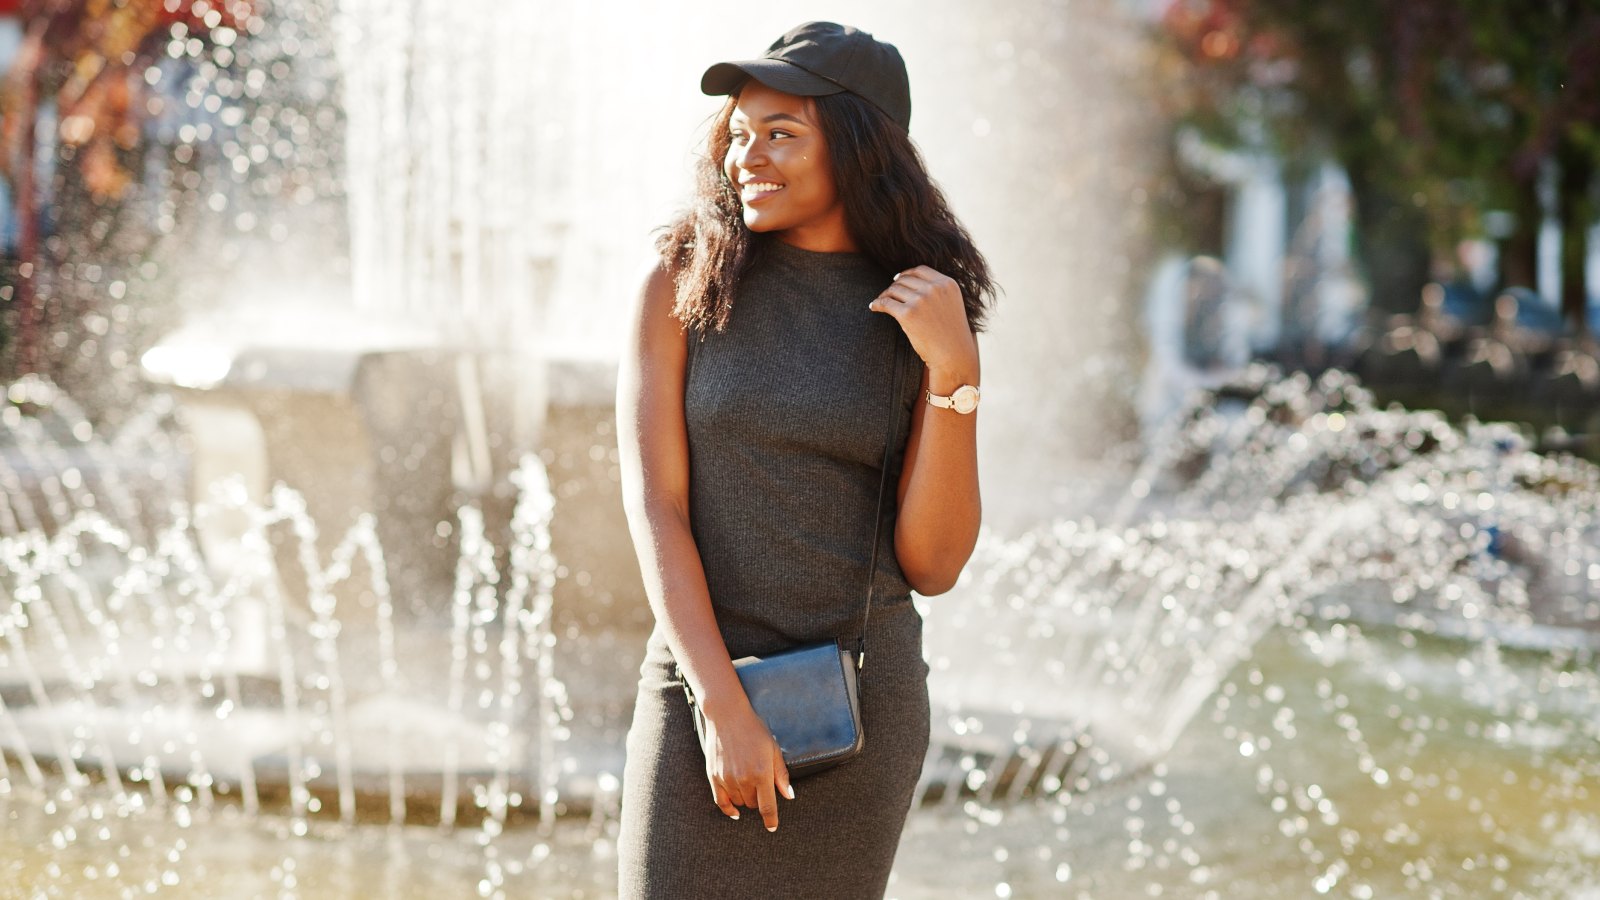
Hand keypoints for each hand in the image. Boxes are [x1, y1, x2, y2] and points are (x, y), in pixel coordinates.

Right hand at [699, 699, 793, 831]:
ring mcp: (727, 779)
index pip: (767, 807)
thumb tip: (789, 796)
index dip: (771, 820)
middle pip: (753, 805)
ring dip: (746, 799)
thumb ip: (781, 775)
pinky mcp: (714, 776)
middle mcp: (744, 779)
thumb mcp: (773, 749)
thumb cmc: (754, 730)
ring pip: (739, 803)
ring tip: (748, 782)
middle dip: (759, 800)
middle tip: (761, 784)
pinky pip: (721, 802)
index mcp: (761, 774)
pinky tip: (734, 811)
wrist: (728, 716)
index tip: (772, 827)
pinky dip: (728, 808)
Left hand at [867, 266, 978, 379]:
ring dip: (885, 295)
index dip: (906, 274)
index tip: (897, 279)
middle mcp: (935, 288)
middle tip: (888, 295)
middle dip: (894, 286)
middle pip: (905, 280)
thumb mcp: (950, 304)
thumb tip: (905, 282)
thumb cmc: (951, 334)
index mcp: (947, 284)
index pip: (920, 270)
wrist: (954, 356)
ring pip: (894, 290)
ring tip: (881, 302)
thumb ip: (935, 291)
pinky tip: (873, 307)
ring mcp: (921, 300)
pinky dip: (877, 304)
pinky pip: (886, 303)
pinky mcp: (908, 314)